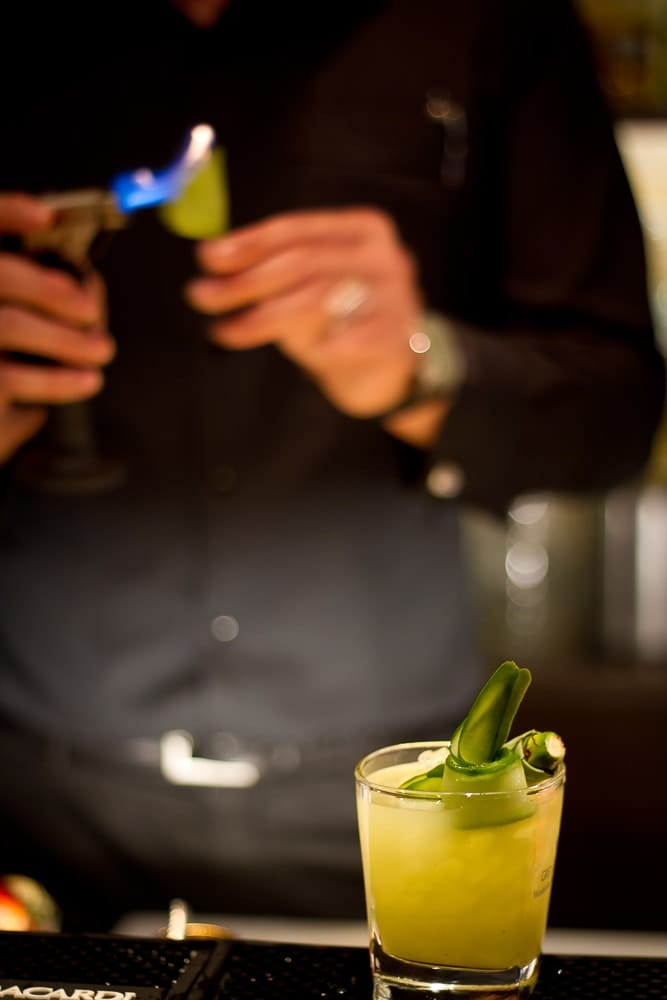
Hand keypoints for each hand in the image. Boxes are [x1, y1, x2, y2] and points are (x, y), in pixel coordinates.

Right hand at [0, 193, 115, 462]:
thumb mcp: (13, 353)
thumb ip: (35, 310)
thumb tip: (88, 291)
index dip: (6, 213)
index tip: (46, 215)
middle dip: (53, 289)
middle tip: (92, 310)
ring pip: (10, 324)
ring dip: (65, 337)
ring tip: (102, 351)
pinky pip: (14, 378)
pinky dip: (58, 380)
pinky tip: (87, 382)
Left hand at [185, 207, 444, 425]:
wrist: (391, 370)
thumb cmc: (342, 322)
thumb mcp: (306, 288)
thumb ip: (272, 270)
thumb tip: (212, 256)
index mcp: (359, 229)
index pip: (296, 230)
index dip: (248, 242)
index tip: (207, 258)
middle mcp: (381, 255)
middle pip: (302, 262)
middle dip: (245, 281)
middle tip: (201, 295)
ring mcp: (395, 294)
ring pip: (319, 298)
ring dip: (264, 317)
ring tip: (224, 330)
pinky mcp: (399, 334)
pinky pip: (348, 340)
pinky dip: (319, 347)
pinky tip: (295, 354)